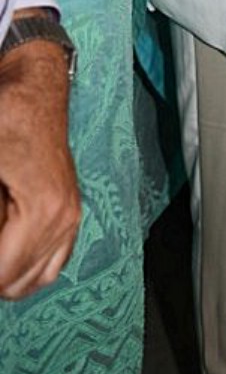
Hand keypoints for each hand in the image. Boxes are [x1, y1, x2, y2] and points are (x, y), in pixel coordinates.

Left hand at [0, 41, 80, 298]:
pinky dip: (27, 271)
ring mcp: (71, 217)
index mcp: (42, 209)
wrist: (36, 90)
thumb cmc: (7, 116)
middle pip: (14, 283)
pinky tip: (6, 256)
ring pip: (33, 280)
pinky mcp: (71, 213)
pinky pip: (51, 266)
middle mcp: (63, 220)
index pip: (3, 274)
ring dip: (7, 275)